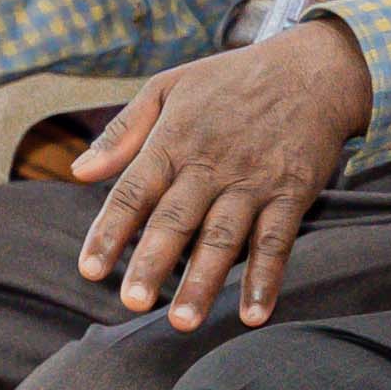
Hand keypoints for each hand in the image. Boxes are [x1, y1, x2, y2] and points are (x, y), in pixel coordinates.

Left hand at [72, 16, 376, 325]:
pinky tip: (255, 313)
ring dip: (204, 281)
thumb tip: (78, 172)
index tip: (90, 271)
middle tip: (133, 302)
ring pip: (224, 237)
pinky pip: (277, 241)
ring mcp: (253, 181)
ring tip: (183, 321)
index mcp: (174, 139)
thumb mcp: (168, 87)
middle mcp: (211, 163)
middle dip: (153, 262)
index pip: (134, 191)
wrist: (312, 67)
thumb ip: (122, 132)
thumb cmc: (231, 80)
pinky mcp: (291, 193)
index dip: (110, 231)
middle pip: (176, 219)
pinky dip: (267, 278)